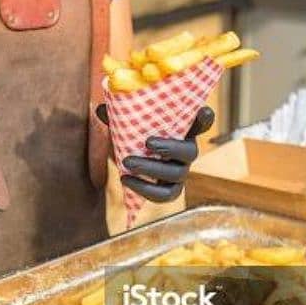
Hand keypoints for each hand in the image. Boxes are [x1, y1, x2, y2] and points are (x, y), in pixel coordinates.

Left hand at [97, 104, 214, 201]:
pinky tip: (126, 180)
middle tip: (147, 143)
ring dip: (151, 169)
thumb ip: (117, 116)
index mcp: (182, 130)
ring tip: (127, 163)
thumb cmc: (132, 136)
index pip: (202, 123)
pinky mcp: (171, 190)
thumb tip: (101, 109)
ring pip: (176, 174)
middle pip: (190, 152)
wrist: (127, 161)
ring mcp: (180, 172)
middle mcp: (186, 151)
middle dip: (170, 147)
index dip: (205, 118)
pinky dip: (145, 189)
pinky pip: (165, 195)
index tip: (201, 111)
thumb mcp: (126, 123)